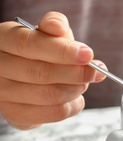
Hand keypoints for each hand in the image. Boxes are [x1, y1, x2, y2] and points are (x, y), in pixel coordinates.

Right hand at [0, 11, 105, 129]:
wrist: (26, 76)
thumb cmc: (39, 50)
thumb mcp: (47, 32)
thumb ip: (55, 26)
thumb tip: (58, 27)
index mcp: (3, 40)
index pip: (28, 44)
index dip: (61, 50)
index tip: (88, 54)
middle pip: (40, 73)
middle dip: (75, 73)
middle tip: (95, 71)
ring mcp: (4, 94)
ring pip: (49, 95)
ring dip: (76, 89)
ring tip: (85, 81)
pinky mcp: (17, 114)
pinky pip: (54, 113)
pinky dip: (73, 105)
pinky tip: (76, 96)